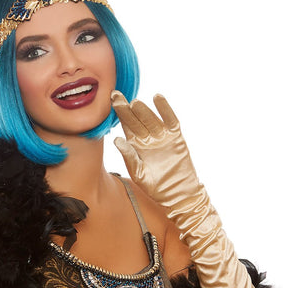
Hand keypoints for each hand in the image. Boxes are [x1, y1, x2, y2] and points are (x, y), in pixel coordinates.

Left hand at [111, 90, 200, 210]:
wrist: (177, 193)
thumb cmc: (154, 186)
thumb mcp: (138, 173)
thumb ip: (129, 156)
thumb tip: (116, 140)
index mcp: (135, 145)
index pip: (125, 125)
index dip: (118, 113)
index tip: (109, 101)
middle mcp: (147, 138)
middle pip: (136, 119)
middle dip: (126, 107)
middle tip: (115, 95)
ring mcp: (162, 136)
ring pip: (151, 119)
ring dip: (143, 110)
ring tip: (134, 102)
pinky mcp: (176, 138)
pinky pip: (170, 120)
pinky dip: (165, 109)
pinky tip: (158, 98)